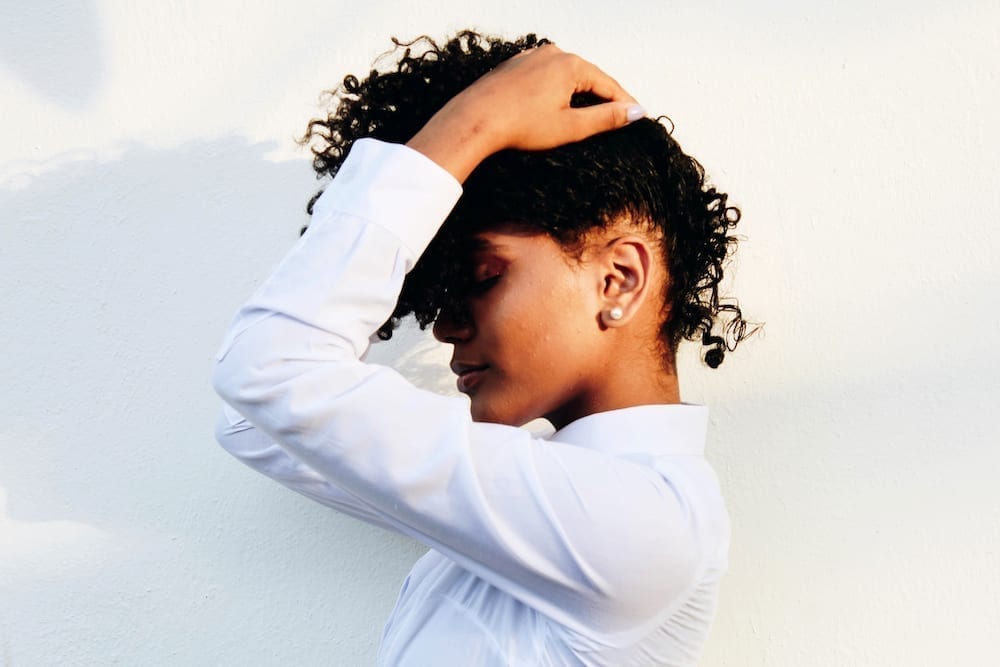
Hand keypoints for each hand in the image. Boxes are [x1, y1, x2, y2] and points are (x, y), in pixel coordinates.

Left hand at [407, 45, 643, 181]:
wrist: (474, 120)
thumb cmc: (520, 125)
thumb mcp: (570, 126)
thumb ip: (605, 118)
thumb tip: (635, 112)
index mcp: (571, 64)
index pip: (608, 85)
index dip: (625, 103)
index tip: (639, 117)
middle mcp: (552, 53)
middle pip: (588, 78)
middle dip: (603, 97)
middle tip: (620, 117)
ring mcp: (531, 57)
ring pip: (566, 77)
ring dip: (579, 94)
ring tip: (592, 114)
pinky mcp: (514, 67)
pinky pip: (545, 77)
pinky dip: (557, 91)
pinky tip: (557, 106)